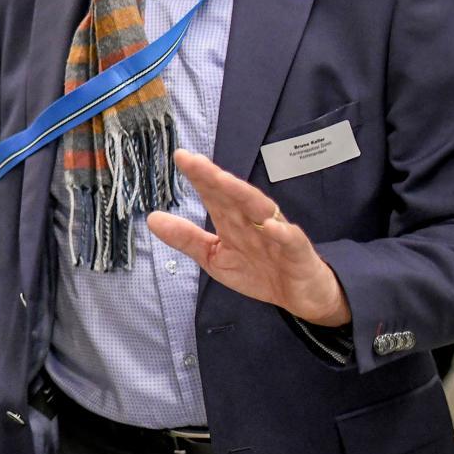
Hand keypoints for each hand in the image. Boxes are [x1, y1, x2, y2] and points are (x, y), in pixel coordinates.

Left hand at [146, 149, 350, 325]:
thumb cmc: (259, 271)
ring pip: (260, 209)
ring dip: (242, 194)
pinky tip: (270, 226)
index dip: (199, 176)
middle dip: (213, 177)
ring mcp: (278, 234)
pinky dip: (282, 232)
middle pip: (233, 195)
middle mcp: (253, 221)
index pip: (214, 194)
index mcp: (233, 220)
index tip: (180, 156)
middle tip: (192, 160)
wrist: (301, 297)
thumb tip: (152, 218)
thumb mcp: (215, 258)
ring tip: (222, 180)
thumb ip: (187, 238)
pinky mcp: (298, 252)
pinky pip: (291, 240)